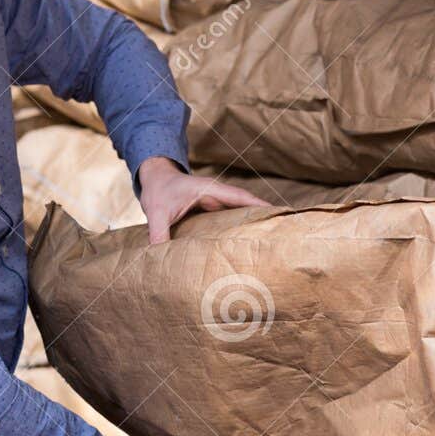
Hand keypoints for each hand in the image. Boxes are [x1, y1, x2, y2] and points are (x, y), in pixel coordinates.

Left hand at [137, 157, 268, 243]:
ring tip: (267, 241)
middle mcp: (217, 195)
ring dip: (251, 223)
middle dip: (262, 216)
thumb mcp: (156, 211)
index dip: (258, 204)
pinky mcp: (211, 211)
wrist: (154, 178)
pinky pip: (229, 219)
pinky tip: (244, 242)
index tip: (276, 213)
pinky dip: (238, 228)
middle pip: (245, 206)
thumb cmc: (158, 190)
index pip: (239, 197)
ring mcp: (215, 203)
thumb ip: (158, 233)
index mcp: (209, 190)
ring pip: (239, 213)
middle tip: (280, 233)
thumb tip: (158, 257)